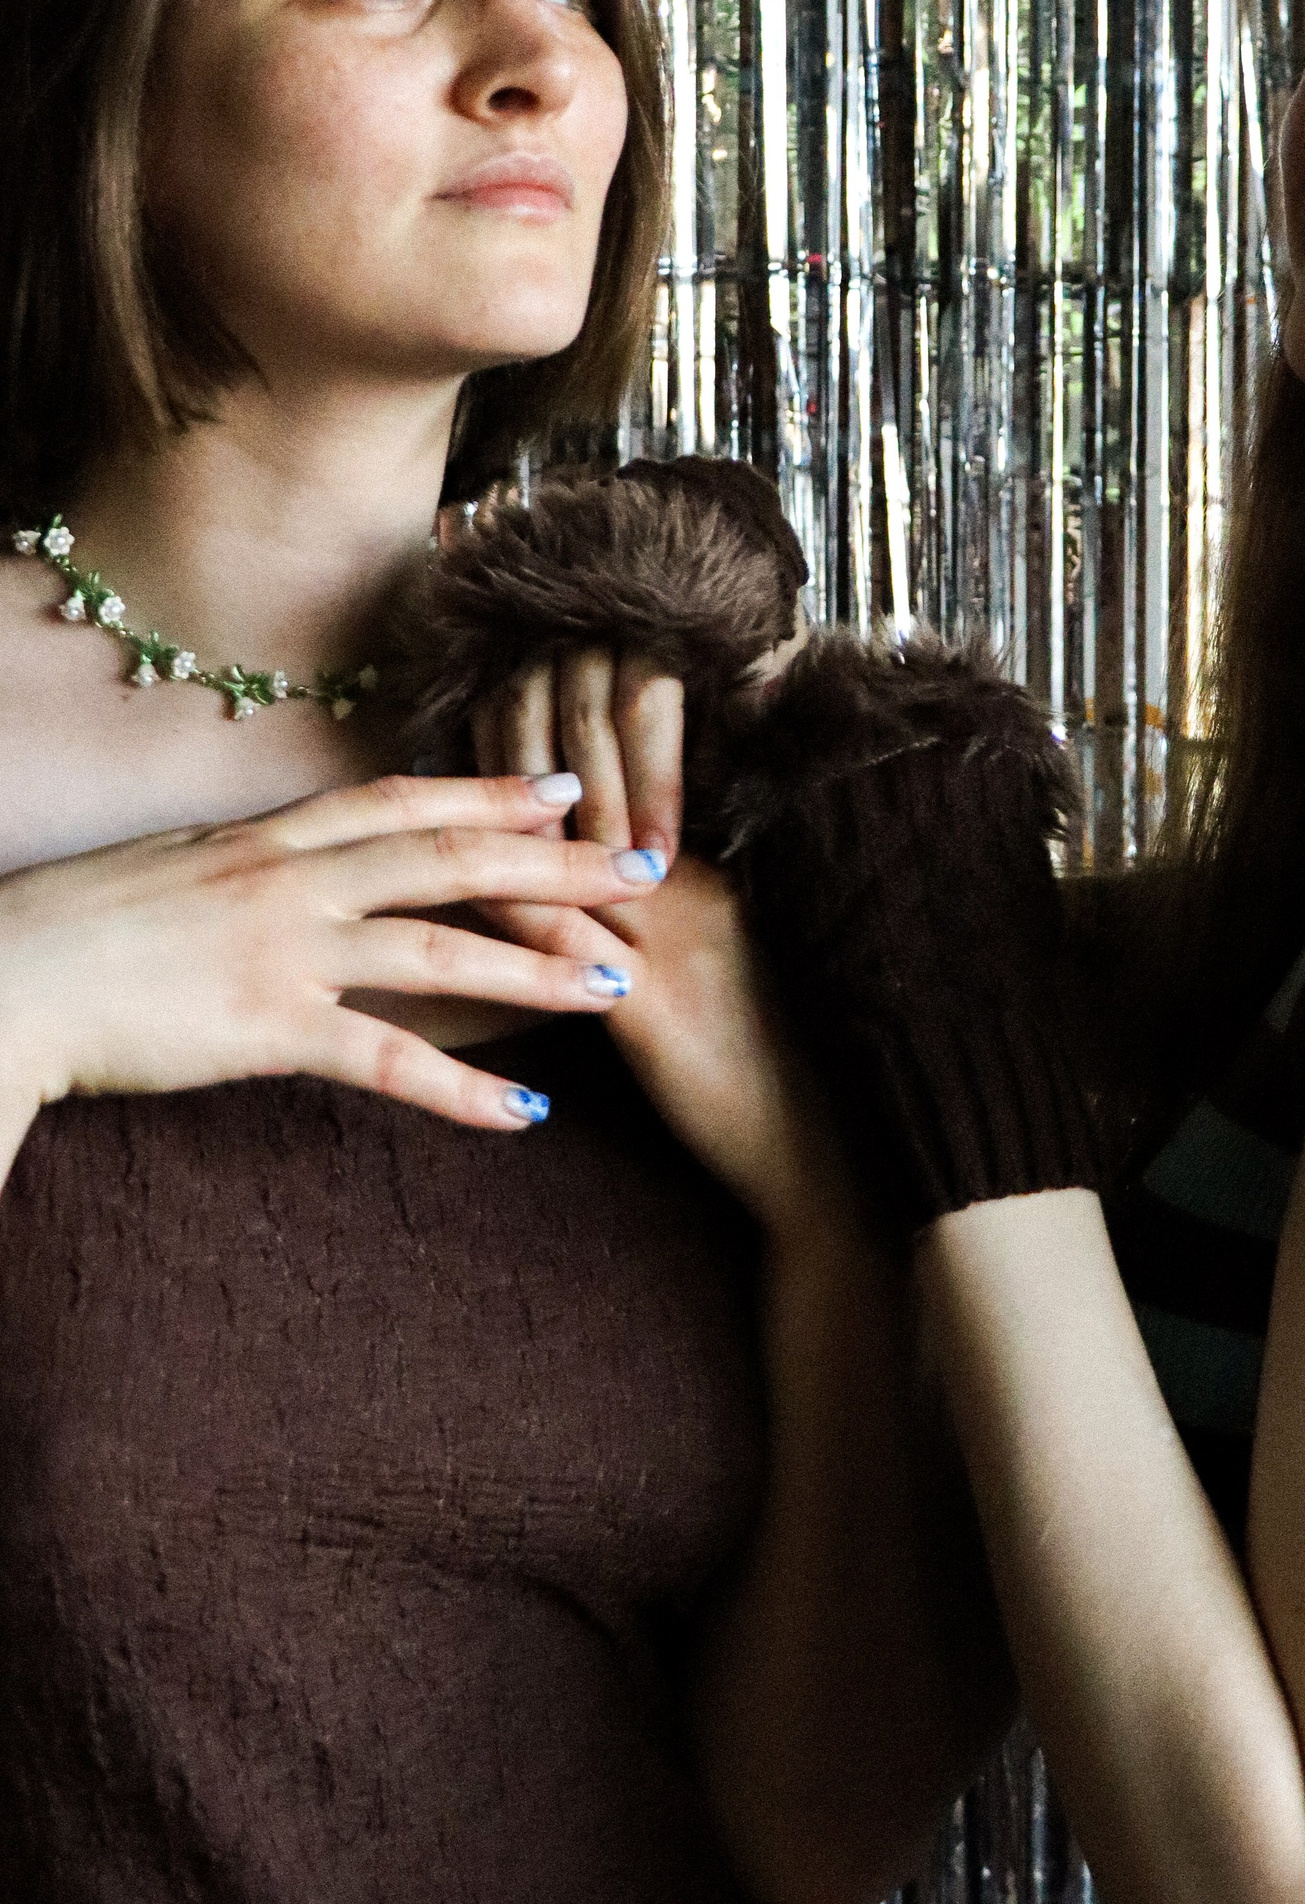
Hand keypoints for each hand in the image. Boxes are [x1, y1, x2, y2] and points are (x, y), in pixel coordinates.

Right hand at [0, 773, 657, 1136]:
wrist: (6, 976)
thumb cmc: (81, 925)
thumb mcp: (180, 865)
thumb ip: (258, 861)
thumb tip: (304, 855)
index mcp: (273, 837)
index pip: (407, 799)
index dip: (494, 791)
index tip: (568, 787)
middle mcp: (293, 879)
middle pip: (450, 858)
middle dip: (555, 862)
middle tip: (643, 869)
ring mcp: (284, 951)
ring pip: (440, 951)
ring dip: (536, 969)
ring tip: (616, 986)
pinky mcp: (265, 1029)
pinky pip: (384, 1061)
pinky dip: (461, 1091)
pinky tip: (523, 1116)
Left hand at [479, 658, 844, 1233]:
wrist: (819, 1154)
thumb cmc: (764, 1076)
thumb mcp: (720, 975)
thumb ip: (667, 920)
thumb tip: (599, 884)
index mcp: (713, 880)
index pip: (618, 800)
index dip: (552, 763)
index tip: (494, 723)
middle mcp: (694, 896)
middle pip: (586, 817)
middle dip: (515, 778)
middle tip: (448, 738)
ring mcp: (673, 950)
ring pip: (563, 871)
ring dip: (495, 837)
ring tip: (425, 811)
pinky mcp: (650, 1013)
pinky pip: (562, 948)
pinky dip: (503, 916)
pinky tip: (447, 899)